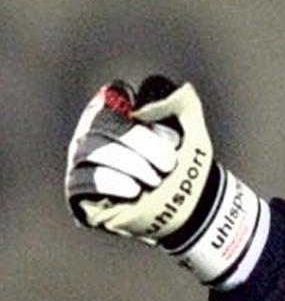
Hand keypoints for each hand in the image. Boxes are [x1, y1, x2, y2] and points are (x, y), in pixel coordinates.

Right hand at [65, 76, 265, 283]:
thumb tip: (174, 92)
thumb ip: (184, 107)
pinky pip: (83, 179)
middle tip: (170, 164)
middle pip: (104, 123)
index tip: (164, 130)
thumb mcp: (191, 134)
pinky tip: (134, 190)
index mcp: (118, 109)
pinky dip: (111, 183)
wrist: (184, 208)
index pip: (115, 94)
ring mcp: (82, 157)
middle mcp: (94, 129)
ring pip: (93, 150)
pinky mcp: (78, 186)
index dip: (138, 107)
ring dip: (130, 164)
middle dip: (141, 143)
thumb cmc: (183, 164)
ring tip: (156, 180)